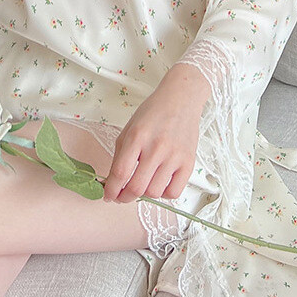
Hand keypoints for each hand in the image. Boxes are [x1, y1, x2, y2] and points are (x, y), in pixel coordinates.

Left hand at [103, 65, 210, 203]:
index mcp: (137, 136)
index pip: (120, 172)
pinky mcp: (189, 163)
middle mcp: (156, 147)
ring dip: (144, 194)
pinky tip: (160, 183)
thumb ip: (120, 155)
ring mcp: (174, 156)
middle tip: (121, 196)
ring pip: (154, 192)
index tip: (107, 195)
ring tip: (143, 183)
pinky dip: (164, 194)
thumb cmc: (153, 113)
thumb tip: (112, 182)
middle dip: (124, 197)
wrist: (181, 99)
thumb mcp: (129, 128)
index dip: (111, 190)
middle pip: (137, 187)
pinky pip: (174, 192)